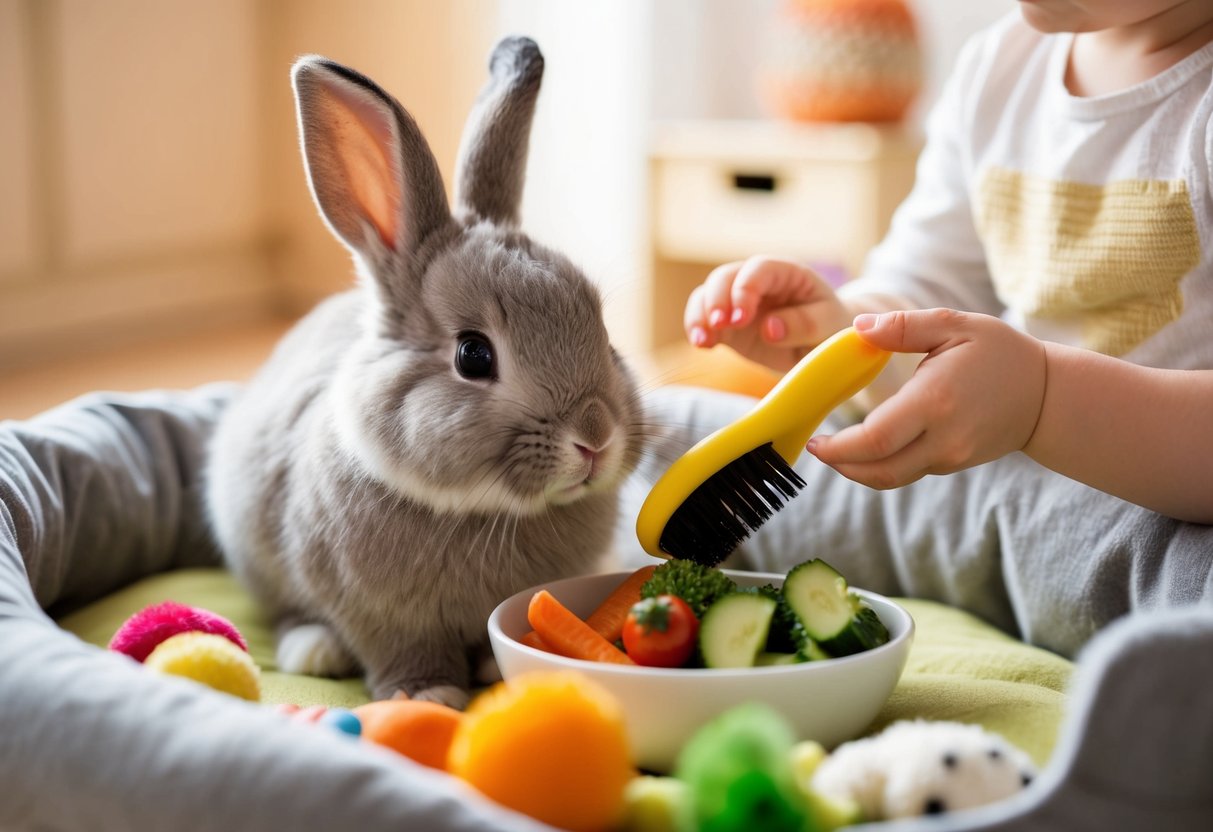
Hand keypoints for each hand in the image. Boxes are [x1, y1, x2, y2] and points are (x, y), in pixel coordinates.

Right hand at [683, 256, 851, 372]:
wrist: (823, 345)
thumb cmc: (831, 328)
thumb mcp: (828, 325)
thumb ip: (803, 324)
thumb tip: (769, 329)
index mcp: (786, 273)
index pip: (759, 269)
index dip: (745, 289)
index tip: (741, 318)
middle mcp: (757, 282)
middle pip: (725, 277)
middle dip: (717, 300)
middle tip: (720, 326)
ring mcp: (738, 301)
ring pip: (707, 295)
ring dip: (700, 315)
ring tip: (703, 341)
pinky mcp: (728, 325)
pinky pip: (704, 320)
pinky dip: (698, 330)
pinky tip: (702, 345)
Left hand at [807, 309, 1046, 488]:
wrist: (1048, 395)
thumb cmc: (1000, 353)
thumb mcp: (955, 324)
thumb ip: (903, 326)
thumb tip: (858, 329)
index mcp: (935, 402)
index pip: (875, 439)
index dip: (838, 447)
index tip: (816, 440)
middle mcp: (943, 438)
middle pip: (878, 470)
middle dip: (841, 465)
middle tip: (817, 449)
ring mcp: (950, 457)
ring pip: (891, 477)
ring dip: (857, 470)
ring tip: (836, 451)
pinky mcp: (952, 464)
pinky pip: (907, 471)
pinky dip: (880, 464)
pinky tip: (865, 446)